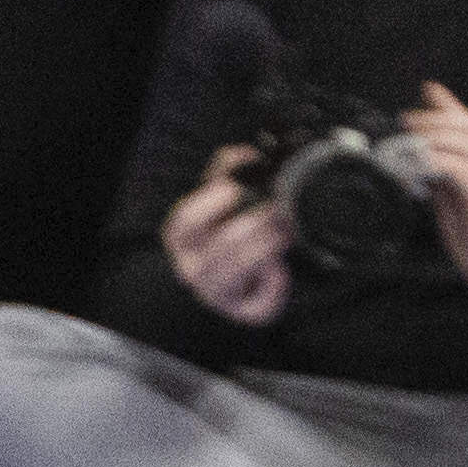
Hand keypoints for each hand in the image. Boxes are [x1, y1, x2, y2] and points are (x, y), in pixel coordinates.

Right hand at [164, 147, 296, 325]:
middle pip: (217, 248)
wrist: (243, 281)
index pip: (184, 223)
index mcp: (183, 240)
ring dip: (264, 248)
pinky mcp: (244, 312)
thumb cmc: (228, 233)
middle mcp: (193, 269)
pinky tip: (282, 270)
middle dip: (248, 227)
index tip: (233, 189)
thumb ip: (226, 174)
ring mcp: (217, 294)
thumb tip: (247, 154)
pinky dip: (275, 284)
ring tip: (284, 231)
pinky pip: (260, 302)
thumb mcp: (220, 202)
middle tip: (274, 211)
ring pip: (237, 273)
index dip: (208, 205)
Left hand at [397, 82, 467, 313]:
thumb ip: (449, 175)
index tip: (426, 92)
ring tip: (408, 141)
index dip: (451, 108)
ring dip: (435, 139)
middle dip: (436, 120)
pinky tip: (422, 165)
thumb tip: (422, 151)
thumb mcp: (463, 202)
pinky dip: (443, 164)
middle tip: (406, 121)